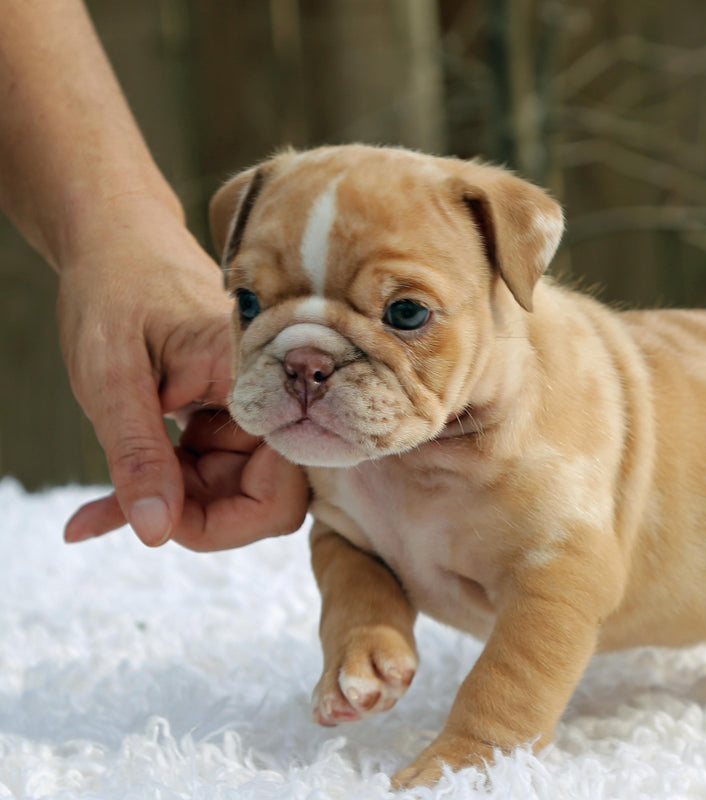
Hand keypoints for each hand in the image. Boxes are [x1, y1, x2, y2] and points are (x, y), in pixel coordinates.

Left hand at [58, 201, 307, 547]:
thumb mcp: (110, 378)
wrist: (117, 243)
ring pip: (236, 490)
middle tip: (122, 509)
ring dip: (170, 504)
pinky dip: (163, 488)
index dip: (228, 521)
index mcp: (260, 378)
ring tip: (100, 505)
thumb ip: (137, 455)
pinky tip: (108, 504)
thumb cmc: (114, 291)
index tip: (159, 517)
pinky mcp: (234, 415)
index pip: (284, 484)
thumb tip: (156, 533)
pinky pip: (214, 472)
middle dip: (196, 515)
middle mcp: (275, 395)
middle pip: (268, 495)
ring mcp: (257, 408)